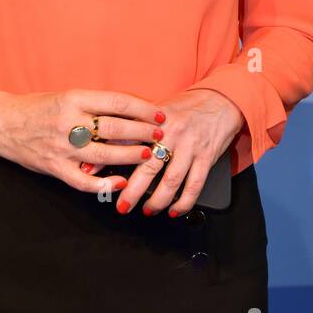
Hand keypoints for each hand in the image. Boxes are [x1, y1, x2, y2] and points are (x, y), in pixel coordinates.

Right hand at [0, 88, 166, 192]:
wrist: (1, 123)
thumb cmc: (37, 108)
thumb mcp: (65, 96)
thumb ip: (93, 105)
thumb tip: (131, 112)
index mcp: (73, 99)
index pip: (116, 102)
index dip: (142, 109)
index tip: (159, 115)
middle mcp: (68, 122)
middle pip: (114, 127)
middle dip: (142, 132)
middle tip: (160, 136)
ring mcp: (61, 147)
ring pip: (103, 153)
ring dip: (129, 155)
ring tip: (148, 155)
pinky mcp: (54, 167)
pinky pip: (83, 180)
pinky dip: (103, 183)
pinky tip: (120, 181)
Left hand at [102, 89, 244, 216]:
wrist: (220, 102)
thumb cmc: (185, 108)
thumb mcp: (156, 113)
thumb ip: (132, 129)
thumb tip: (102, 147)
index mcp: (154, 120)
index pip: (126, 140)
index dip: (108, 157)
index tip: (91, 175)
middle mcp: (172, 134)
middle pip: (148, 166)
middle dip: (133, 190)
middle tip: (122, 206)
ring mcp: (190, 146)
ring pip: (171, 180)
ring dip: (158, 200)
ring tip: (148, 211)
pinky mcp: (206, 157)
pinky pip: (194, 185)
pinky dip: (184, 202)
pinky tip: (175, 210)